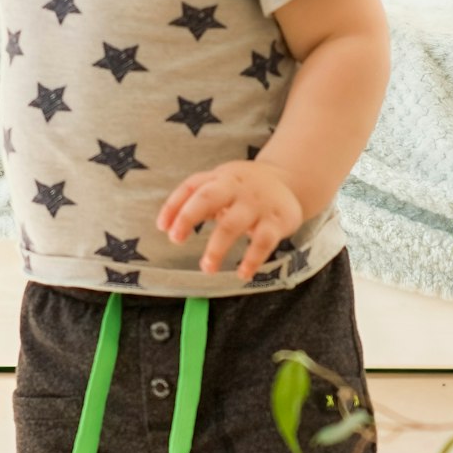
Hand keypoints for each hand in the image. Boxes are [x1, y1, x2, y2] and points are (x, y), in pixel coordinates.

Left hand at [158, 159, 303, 282]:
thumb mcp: (222, 183)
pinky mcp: (277, 221)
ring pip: (232, 225)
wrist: (290, 179)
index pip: (191, 187)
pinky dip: (252, 260)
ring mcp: (257, 204)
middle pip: (207, 198)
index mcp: (220, 178)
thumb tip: (168, 225)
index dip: (174, 206)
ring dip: (216, 248)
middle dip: (188, 217)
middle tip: (176, 239)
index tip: (163, 227)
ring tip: (207, 268)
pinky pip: (263, 242)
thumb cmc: (245, 187)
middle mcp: (236, 188)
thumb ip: (197, 199)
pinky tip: (242, 274)